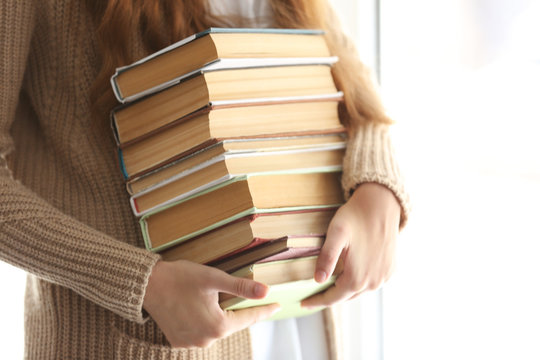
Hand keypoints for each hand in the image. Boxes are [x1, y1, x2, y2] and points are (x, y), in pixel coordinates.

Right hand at [143, 260, 279, 347]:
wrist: (147, 285)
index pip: (249, 318)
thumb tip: (266, 291)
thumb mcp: (213, 278)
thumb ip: (241, 287)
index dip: (264, 311)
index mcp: (217, 326)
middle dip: (240, 311)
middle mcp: (205, 339)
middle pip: (232, 324)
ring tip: (222, 301)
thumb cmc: (180, 278)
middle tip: (252, 299)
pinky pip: (200, 332)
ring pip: (215, 329)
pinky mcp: (178, 340)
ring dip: (221, 316)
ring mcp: (191, 343)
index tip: (278, 306)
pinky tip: (202, 309)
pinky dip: (204, 322)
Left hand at [302, 182, 399, 307]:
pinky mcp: (390, 270)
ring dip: (345, 289)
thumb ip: (327, 258)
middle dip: (329, 296)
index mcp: (357, 278)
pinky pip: (371, 282)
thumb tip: (318, 280)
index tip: (303, 303)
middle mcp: (373, 282)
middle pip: (345, 296)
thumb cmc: (355, 217)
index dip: (316, 301)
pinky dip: (359, 281)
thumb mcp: (335, 234)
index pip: (332, 298)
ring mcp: (383, 277)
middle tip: (313, 294)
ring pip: (359, 291)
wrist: (381, 205)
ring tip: (330, 285)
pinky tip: (351, 274)